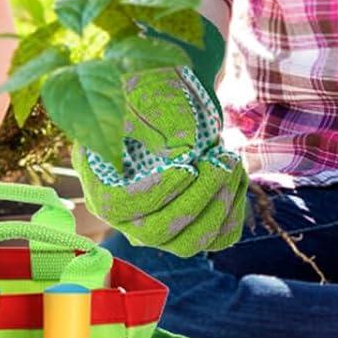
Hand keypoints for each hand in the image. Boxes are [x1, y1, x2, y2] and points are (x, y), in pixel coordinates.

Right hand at [74, 66, 248, 257]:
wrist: (176, 101)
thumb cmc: (151, 94)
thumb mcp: (143, 98)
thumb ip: (153, 121)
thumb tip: (183, 150)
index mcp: (100, 181)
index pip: (119, 205)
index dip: (156, 191)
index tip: (188, 166)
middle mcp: (125, 214)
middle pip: (158, 231)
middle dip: (198, 198)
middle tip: (223, 163)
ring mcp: (158, 226)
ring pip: (190, 243)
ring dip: (220, 206)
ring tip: (232, 164)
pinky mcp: (190, 228)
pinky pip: (217, 238)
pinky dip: (234, 211)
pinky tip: (237, 176)